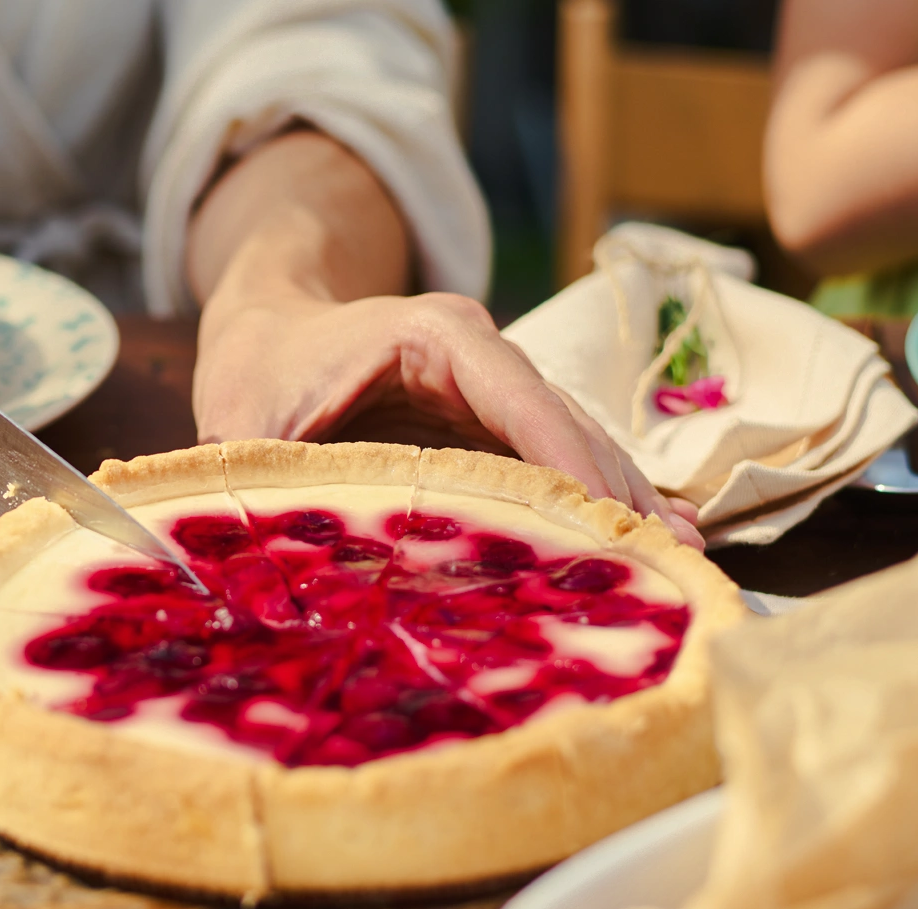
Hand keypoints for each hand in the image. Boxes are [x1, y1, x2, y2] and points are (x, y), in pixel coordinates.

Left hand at [194, 290, 704, 549]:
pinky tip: (646, 540)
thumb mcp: (238, 428)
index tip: (603, 515)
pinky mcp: (496, 425)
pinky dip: (597, 501)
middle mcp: (479, 357)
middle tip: (671, 558)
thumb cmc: (256, 373)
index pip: (512, 392)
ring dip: (621, 501)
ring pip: (575, 443)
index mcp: (429, 339)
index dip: (560, 452)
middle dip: (616, 489)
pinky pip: (556, 461)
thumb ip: (253, 485)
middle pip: (564, 421)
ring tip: (679, 560)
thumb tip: (255, 568)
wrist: (269, 332)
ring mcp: (496, 390)